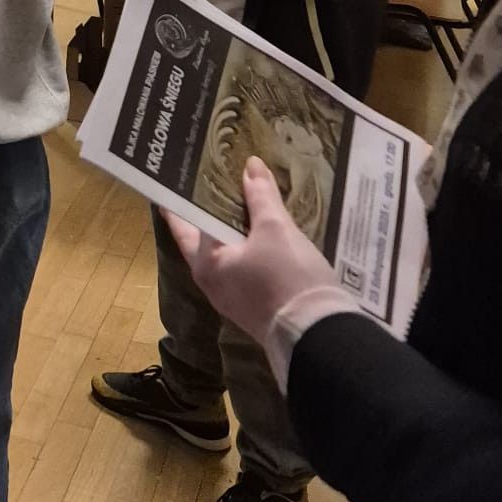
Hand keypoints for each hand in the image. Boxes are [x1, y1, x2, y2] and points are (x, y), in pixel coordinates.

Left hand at [164, 157, 337, 351]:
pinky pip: (244, 266)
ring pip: (227, 252)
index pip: (188, 221)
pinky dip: (248, 245)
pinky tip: (262, 230)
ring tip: (239, 196)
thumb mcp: (275, 229)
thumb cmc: (288, 277)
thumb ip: (261, 196)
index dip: (188, 196)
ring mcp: (233, 296)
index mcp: (206, 263)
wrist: (319, 335)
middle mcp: (212, 281)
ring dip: (232, 227)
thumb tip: (250, 165)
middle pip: (205, 237)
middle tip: (213, 179)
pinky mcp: (254, 304)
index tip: (183, 175)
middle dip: (210, 210)